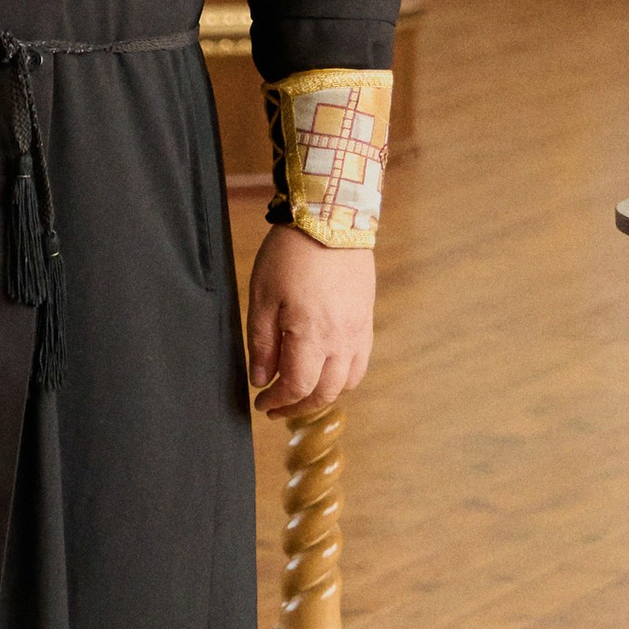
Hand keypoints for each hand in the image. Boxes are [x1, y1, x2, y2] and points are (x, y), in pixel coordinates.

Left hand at [247, 224, 374, 415]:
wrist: (330, 221)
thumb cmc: (289, 256)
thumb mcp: (262, 298)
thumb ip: (262, 344)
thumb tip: (261, 380)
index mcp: (312, 335)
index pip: (298, 386)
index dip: (279, 401)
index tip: (261, 403)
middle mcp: (341, 340)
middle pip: (325, 392)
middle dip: (299, 406)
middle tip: (276, 407)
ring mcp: (359, 331)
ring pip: (348, 382)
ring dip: (324, 395)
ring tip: (301, 394)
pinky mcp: (366, 320)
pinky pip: (360, 362)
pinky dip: (343, 378)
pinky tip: (325, 372)